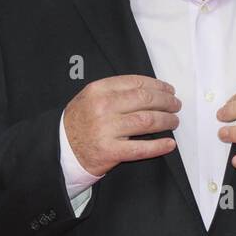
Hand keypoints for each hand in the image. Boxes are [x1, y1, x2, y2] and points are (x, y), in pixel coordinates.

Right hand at [62, 74, 179, 176]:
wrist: (60, 149)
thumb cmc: (79, 122)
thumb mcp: (89, 97)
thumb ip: (114, 90)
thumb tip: (149, 89)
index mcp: (98, 90)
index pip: (136, 83)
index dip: (157, 86)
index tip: (168, 90)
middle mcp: (102, 108)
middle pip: (145, 100)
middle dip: (166, 102)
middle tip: (176, 105)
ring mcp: (106, 130)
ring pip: (147, 121)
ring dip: (166, 121)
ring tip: (173, 121)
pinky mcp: (110, 151)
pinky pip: (140, 148)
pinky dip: (158, 146)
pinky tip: (169, 144)